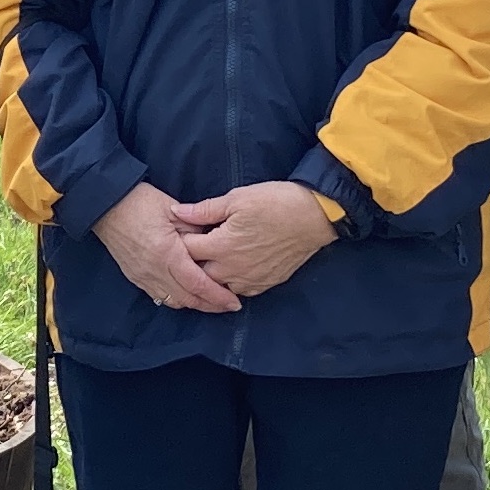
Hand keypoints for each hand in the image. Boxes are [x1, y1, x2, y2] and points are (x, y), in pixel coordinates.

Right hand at [93, 183, 241, 313]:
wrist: (106, 204)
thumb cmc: (140, 202)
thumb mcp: (174, 210)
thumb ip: (196, 230)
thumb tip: (214, 243)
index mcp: (167, 253)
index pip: (198, 283)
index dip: (218, 296)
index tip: (234, 302)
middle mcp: (155, 270)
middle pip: (188, 298)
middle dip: (211, 305)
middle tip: (229, 306)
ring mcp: (143, 276)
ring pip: (174, 301)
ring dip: (194, 304)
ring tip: (211, 302)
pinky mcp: (135, 276)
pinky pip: (159, 296)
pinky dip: (177, 299)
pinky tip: (187, 295)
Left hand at [172, 181, 340, 299]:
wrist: (313, 217)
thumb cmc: (275, 203)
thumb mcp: (236, 199)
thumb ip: (204, 210)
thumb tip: (176, 213)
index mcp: (221, 246)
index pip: (185, 251)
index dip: (178, 241)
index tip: (178, 232)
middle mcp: (231, 269)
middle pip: (197, 274)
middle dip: (190, 262)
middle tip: (192, 247)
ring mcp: (248, 280)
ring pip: (217, 286)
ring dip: (210, 275)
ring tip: (210, 258)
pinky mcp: (264, 285)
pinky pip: (238, 290)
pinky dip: (230, 281)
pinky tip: (231, 268)